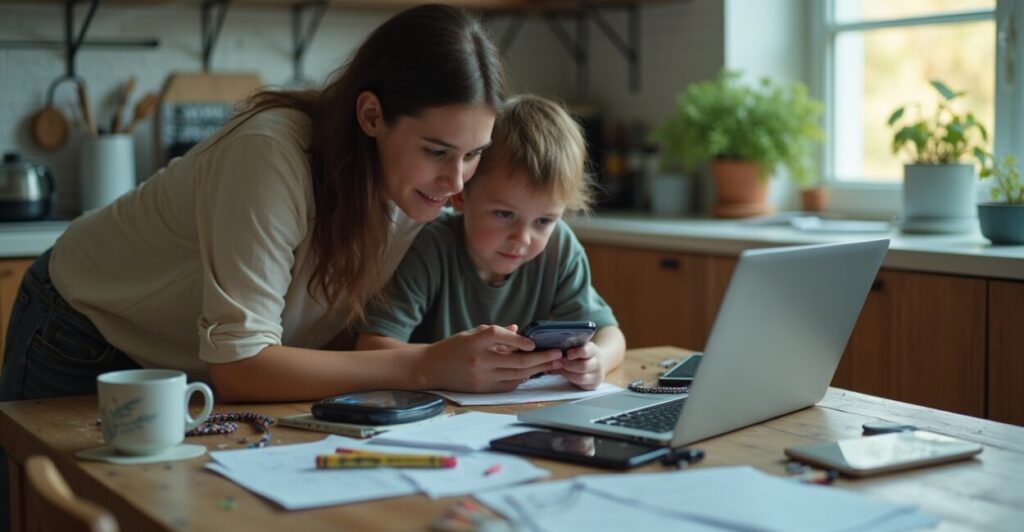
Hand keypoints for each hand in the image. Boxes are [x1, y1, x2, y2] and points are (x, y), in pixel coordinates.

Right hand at [422, 325, 564, 392]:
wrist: (430, 368)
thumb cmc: (453, 348)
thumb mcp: (472, 333)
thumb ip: (496, 333)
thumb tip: (519, 330)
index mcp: (475, 341)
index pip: (501, 336)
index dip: (521, 340)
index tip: (534, 342)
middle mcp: (479, 360)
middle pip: (517, 361)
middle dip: (541, 358)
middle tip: (557, 354)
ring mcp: (481, 378)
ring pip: (516, 376)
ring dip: (536, 370)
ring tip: (551, 364)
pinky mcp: (482, 390)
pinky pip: (508, 386)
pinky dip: (521, 379)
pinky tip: (530, 373)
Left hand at [556, 341, 604, 389]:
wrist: (594, 364)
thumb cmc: (581, 354)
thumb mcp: (577, 348)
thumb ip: (567, 349)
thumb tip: (550, 352)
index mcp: (593, 350)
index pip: (587, 351)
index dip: (577, 353)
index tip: (568, 354)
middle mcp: (597, 362)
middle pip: (584, 366)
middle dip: (567, 365)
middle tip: (555, 362)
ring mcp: (596, 375)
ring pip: (581, 377)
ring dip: (566, 373)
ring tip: (555, 369)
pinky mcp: (593, 385)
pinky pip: (580, 384)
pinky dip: (569, 379)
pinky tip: (562, 374)